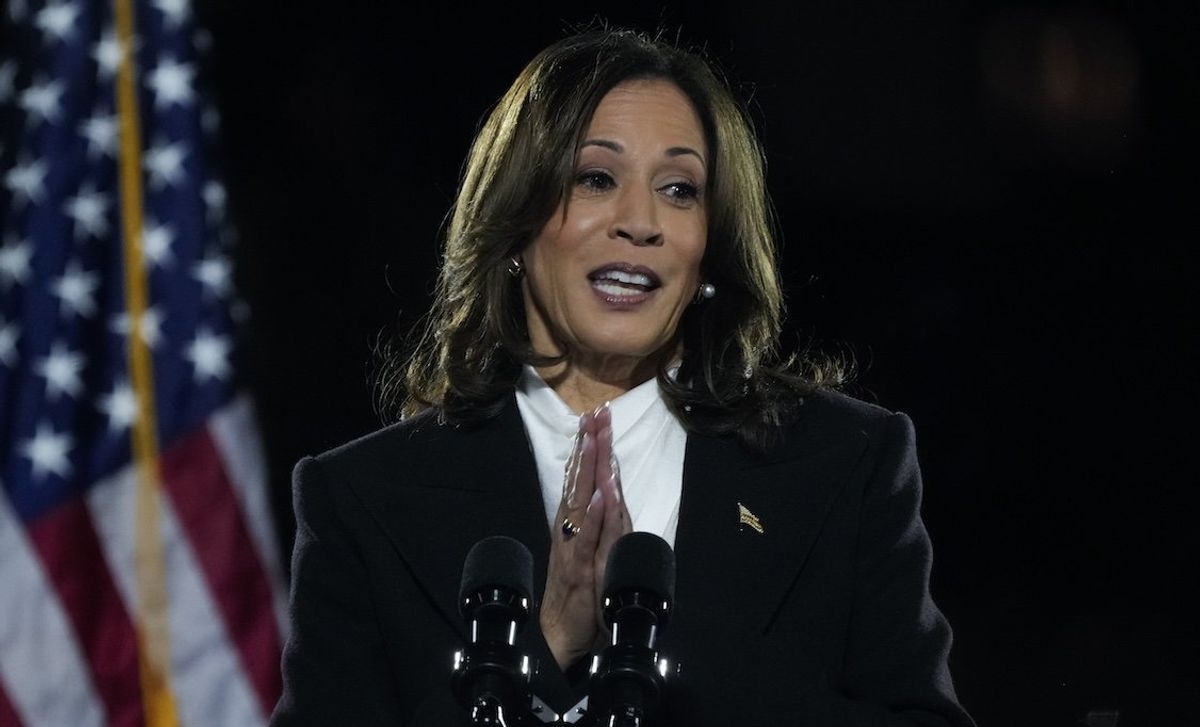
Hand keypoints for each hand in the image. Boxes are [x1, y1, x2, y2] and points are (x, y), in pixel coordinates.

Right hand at [539, 404, 631, 669]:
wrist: (560, 635)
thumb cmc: (577, 593)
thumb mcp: (592, 551)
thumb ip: (600, 522)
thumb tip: (607, 490)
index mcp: (575, 522)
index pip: (584, 477)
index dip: (590, 446)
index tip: (596, 416)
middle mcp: (571, 528)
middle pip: (582, 480)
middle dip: (590, 445)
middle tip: (595, 414)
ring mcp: (574, 545)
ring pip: (582, 501)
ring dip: (589, 470)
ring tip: (594, 439)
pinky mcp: (579, 568)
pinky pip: (587, 538)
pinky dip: (593, 516)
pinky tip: (600, 496)